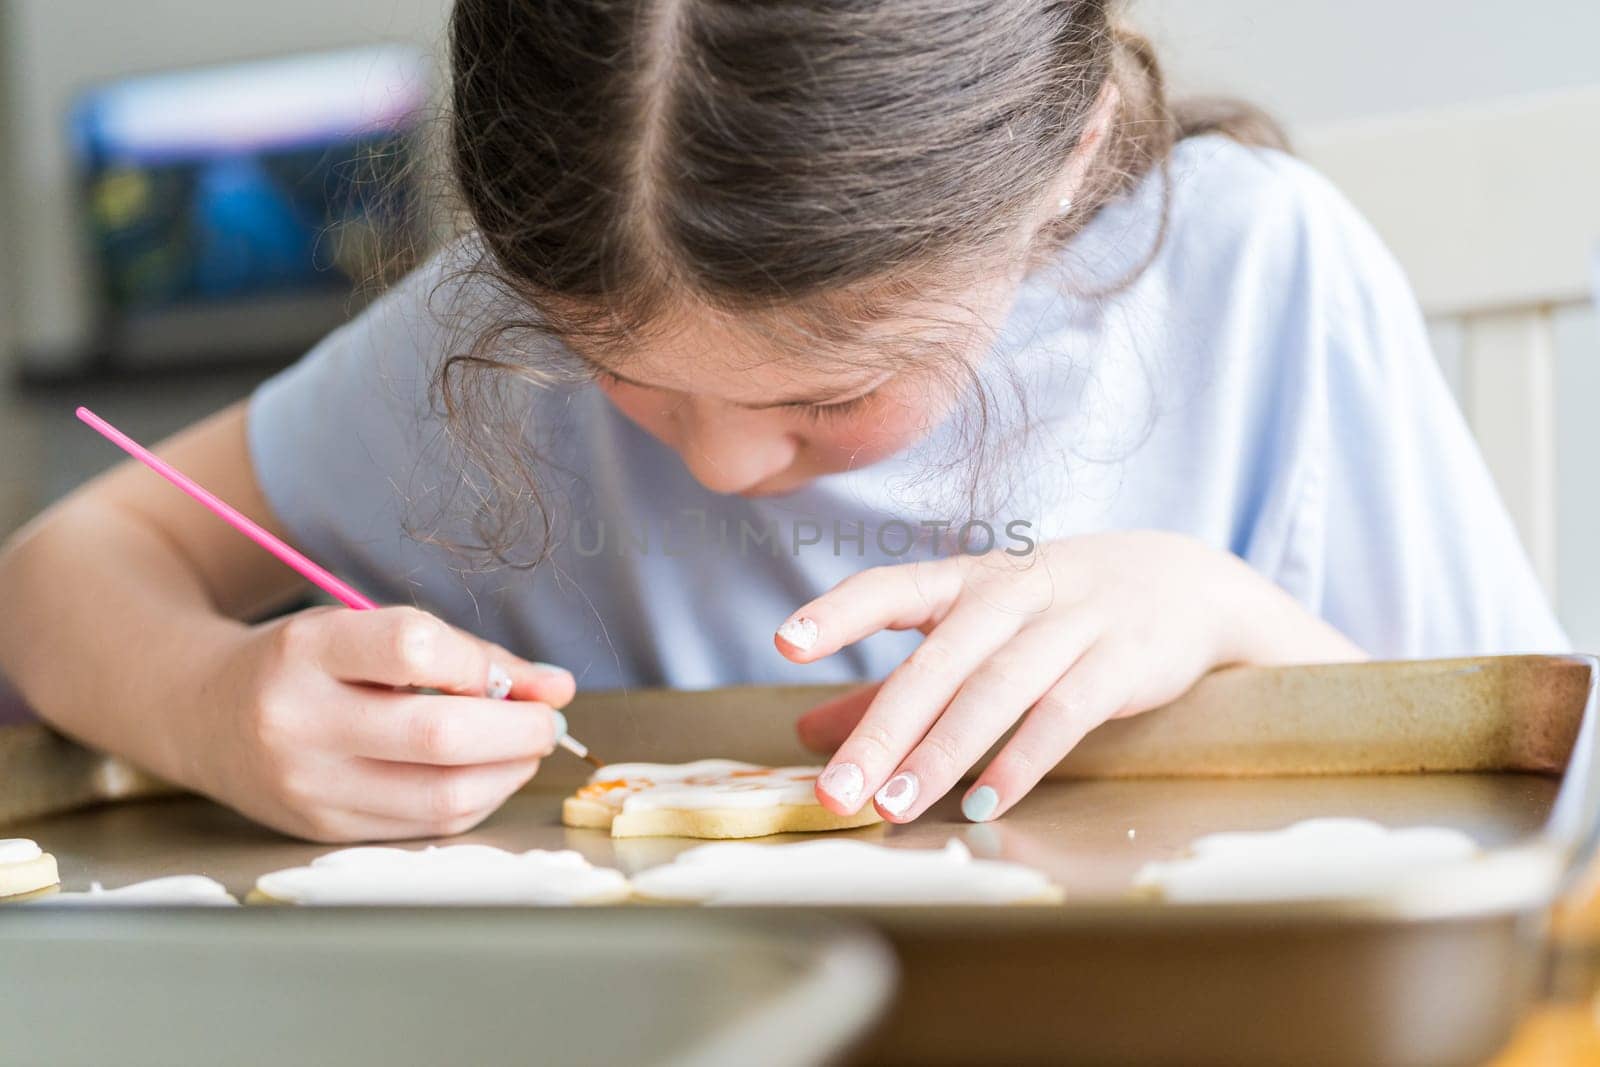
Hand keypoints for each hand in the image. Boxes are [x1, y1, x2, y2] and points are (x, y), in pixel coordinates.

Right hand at [181, 606, 574, 841]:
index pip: (411, 647)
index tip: (520, 675)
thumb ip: (460, 653)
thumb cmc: (305, 664)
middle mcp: (299, 721)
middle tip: (548, 719)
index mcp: (307, 651)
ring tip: (525, 747)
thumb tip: (555, 688)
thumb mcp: (361, 630)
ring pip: (441, 795)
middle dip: (518, 729)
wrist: (200, 714)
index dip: (482, 662)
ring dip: (508, 773)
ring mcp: (308, 786)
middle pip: (438, 734)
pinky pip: (426, 825)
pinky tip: (487, 775)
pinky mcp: (324, 830)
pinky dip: (476, 800)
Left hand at [777, 532, 1362, 823]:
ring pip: (996, 688)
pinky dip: (1024, 758)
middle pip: (938, 662)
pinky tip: (986, 800)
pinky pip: (1065, 712)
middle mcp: (1012, 593)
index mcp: (965, 581)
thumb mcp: (974, 632)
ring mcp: (1070, 623)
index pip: (891, 587)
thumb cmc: (1056, 612)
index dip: (839, 612)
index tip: (786, 644)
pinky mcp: (1121, 660)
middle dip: (881, 730)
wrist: (1183, 582)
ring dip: (943, 752)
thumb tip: (809, 735)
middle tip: (835, 791)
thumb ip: (891, 684)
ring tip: (895, 806)